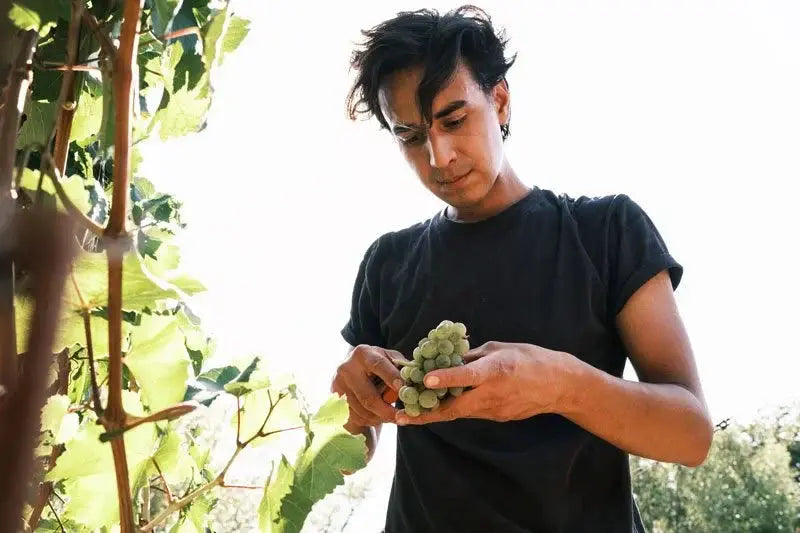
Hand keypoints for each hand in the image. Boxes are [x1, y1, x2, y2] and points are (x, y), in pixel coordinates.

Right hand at [331, 344, 406, 433]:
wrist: (349, 369)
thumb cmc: (376, 363)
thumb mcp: (388, 358)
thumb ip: (401, 366)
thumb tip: (417, 378)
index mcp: (363, 354)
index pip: (378, 365)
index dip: (392, 377)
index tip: (404, 389)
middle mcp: (347, 368)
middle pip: (369, 397)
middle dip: (387, 410)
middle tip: (403, 418)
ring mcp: (338, 385)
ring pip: (363, 411)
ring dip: (381, 418)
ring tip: (393, 416)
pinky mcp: (335, 399)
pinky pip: (355, 417)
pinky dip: (371, 420)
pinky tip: (378, 416)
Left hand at [395, 341, 573, 424]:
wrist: (558, 385)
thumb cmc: (530, 358)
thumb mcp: (499, 348)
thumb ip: (472, 356)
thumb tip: (448, 357)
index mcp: (495, 371)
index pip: (467, 376)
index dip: (446, 378)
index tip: (426, 380)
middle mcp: (493, 394)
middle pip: (454, 408)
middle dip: (426, 413)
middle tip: (402, 415)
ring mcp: (495, 410)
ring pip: (459, 412)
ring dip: (436, 412)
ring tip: (410, 411)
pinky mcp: (497, 417)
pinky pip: (471, 412)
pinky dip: (454, 409)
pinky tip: (439, 405)